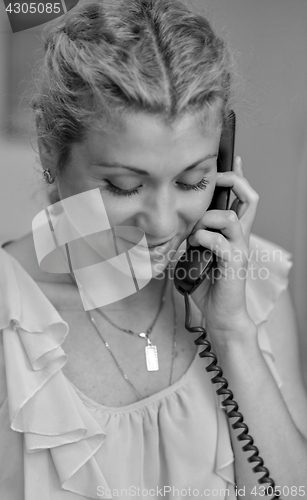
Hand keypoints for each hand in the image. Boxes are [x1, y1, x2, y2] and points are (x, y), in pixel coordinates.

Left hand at [188, 156, 258, 342]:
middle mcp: (240, 237)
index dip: (240, 176)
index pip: (243, 198)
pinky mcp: (235, 262)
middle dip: (233, 182)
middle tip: (217, 181)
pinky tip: (196, 248)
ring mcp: (240, 248)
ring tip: (196, 236)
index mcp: (232, 233)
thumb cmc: (208, 285)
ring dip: (207, 220)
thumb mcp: (196, 254)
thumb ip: (194, 237)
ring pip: (230, 217)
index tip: (236, 158)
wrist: (219, 314)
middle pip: (250, 197)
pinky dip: (203, 239)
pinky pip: (219, 240)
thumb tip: (180, 224)